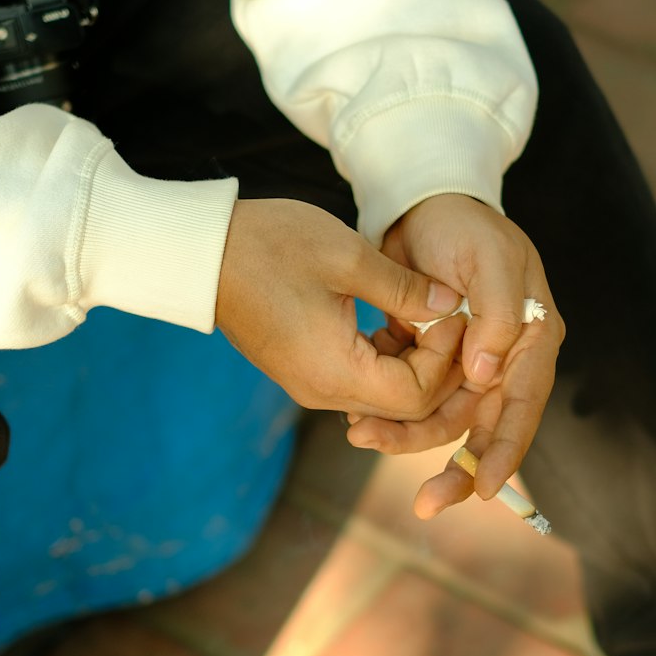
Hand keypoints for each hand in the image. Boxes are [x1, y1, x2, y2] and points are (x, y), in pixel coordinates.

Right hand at [215, 197, 467, 416]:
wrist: (202, 251)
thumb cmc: (270, 246)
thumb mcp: (348, 257)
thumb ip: (405, 289)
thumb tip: (450, 305)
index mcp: (336, 371)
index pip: (416, 398)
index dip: (446, 362)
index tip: (453, 316)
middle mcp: (323, 391)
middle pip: (404, 409)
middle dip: (438, 372)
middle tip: (452, 323)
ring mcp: (310, 385)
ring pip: (383, 399)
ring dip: (413, 367)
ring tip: (426, 319)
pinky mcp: (303, 371)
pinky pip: (360, 384)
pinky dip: (386, 363)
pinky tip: (393, 325)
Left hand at [346, 194, 564, 516]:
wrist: (420, 202)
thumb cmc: (464, 224)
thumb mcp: (487, 259)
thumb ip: (494, 314)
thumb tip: (487, 374)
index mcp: (530, 338)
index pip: (523, 405)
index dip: (505, 450)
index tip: (483, 490)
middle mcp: (503, 359)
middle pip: (484, 427)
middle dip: (456, 468)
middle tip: (428, 504)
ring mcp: (467, 361)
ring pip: (441, 418)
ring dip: (407, 435)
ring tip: (365, 440)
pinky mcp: (430, 357)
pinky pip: (412, 397)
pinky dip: (389, 410)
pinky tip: (359, 420)